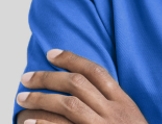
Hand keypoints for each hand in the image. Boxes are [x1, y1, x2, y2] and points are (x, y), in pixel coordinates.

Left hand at [17, 49, 147, 123]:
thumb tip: (84, 89)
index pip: (96, 72)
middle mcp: (112, 112)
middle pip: (78, 85)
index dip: (72, 59)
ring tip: (23, 98)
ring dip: (42, 99)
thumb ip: (112, 102)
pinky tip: (30, 121)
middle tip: (27, 77)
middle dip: (49, 78)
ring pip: (69, 105)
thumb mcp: (129, 115)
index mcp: (122, 101)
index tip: (52, 54)